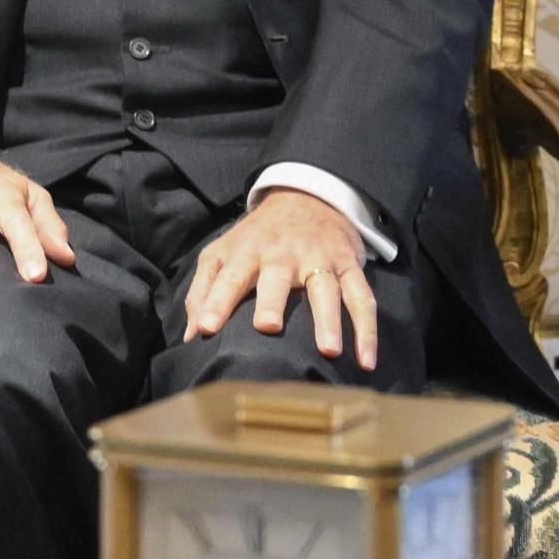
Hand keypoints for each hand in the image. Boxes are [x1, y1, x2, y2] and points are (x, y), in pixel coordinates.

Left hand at [183, 186, 375, 369]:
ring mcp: (319, 260)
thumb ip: (203, 292)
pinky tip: (367, 360)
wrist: (306, 198)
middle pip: (277, 279)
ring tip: (330, 351)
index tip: (206, 329)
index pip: (229, 278)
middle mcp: (283, 256)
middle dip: (272, 302)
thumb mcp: (222, 254)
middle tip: (268, 327)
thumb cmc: (255, 238)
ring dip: (328, 320)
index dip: (216, 303)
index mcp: (247, 253)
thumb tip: (190, 335)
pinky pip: (362, 298)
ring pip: (326, 289)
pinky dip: (367, 329)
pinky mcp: (349, 266)